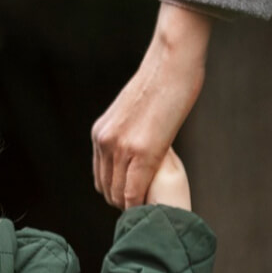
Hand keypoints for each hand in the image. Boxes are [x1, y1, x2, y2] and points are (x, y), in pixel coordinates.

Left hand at [92, 2, 211, 208]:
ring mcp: (121, 147)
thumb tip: (135, 141)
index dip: (114, 192)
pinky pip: (134, 188)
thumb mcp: (132, 111)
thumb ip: (126, 130)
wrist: (171, 62)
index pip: (100, 176)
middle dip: (122, 201)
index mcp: (100, 133)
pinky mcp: (142, 150)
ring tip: (149, 209)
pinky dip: (140, 202)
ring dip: (132, 205)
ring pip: (119, 192)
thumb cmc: (160, 82)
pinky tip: (152, 207)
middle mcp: (104, 141)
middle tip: (142, 209)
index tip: (130, 199)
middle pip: (106, 187)